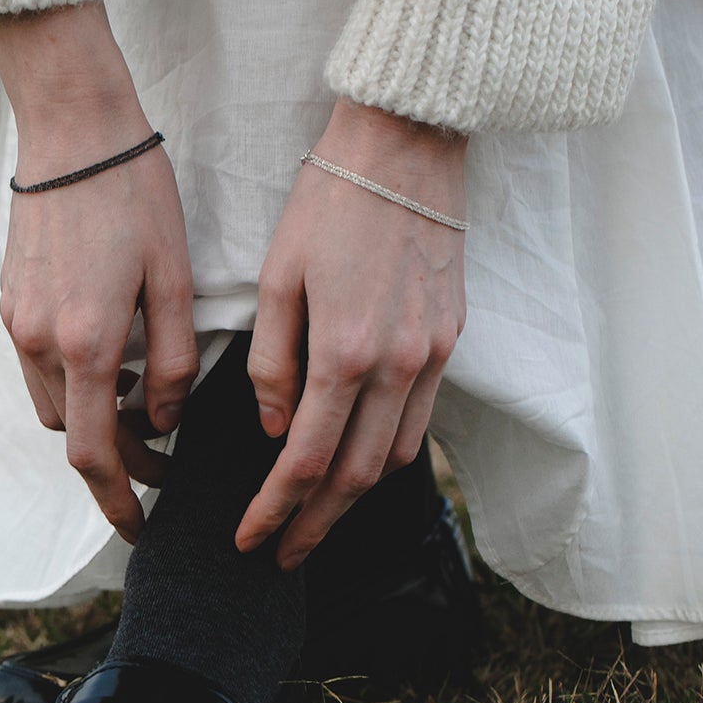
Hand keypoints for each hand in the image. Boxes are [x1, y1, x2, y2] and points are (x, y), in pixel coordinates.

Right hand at [0, 2, 199, 542]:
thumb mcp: (177, 279)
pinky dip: (73, 382)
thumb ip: (176, 362)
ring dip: (92, 421)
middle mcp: (39, 342)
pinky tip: (112, 359)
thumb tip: (163, 422)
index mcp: (87, 344)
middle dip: (113, 462)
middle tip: (162, 462)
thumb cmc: (136, 195)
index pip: (94, 456)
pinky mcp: (10, 297)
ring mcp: (17, 319)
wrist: (72, 130)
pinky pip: (39, 364)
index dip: (119, 502)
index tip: (142, 529)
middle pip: (69, 435)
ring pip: (51, 402)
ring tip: (142, 407)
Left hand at [237, 97, 466, 568]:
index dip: (275, 509)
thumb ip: (272, 361)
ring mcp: (433, 356)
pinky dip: (391, 455)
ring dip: (356, 499)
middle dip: (316, 524)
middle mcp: (398, 366)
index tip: (250, 540)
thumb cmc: (329, 202)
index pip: (307, 460)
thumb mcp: (278, 277)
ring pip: (397, 458)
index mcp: (346, 352)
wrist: (406, 148)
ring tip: (318, 520)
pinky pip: (424, 420)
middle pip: (358, 477)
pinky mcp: (452, 338)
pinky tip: (363, 463)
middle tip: (282, 554)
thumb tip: (274, 427)